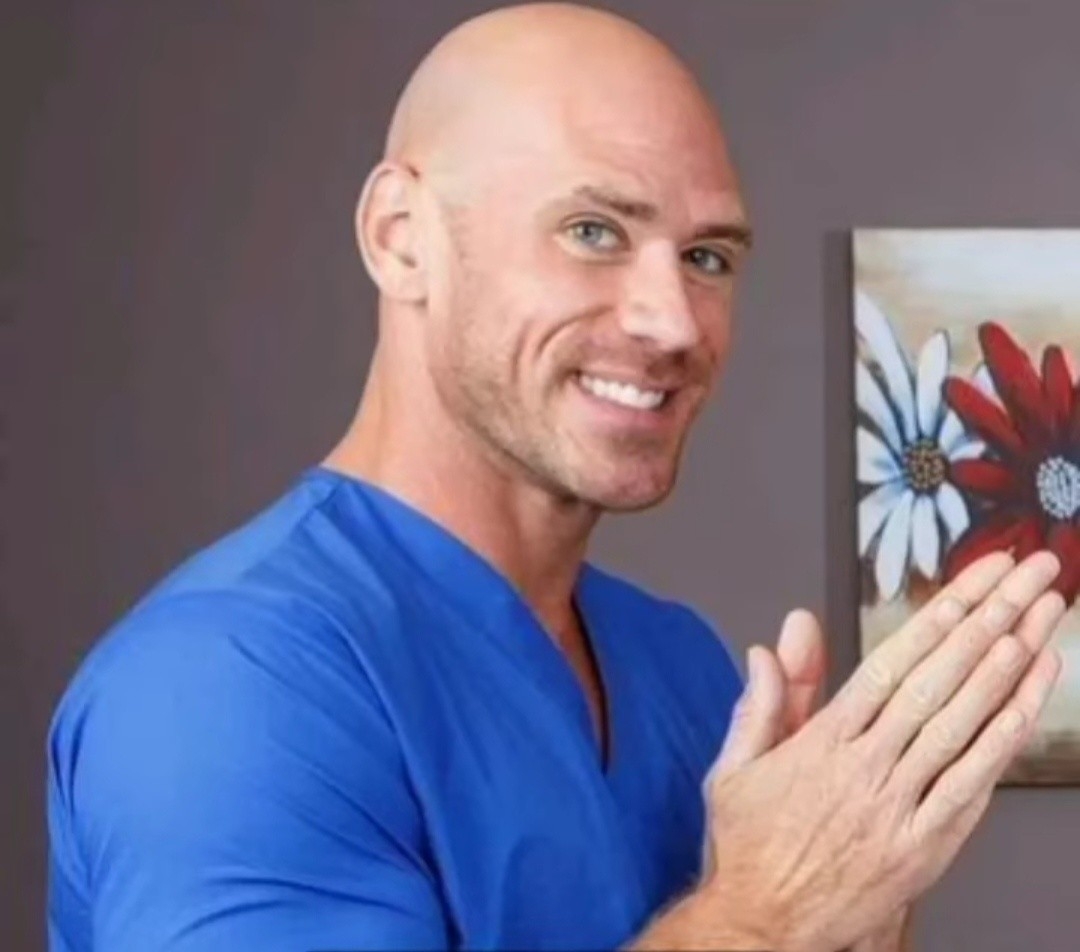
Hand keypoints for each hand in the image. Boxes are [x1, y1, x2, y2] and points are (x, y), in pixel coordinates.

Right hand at [697, 550, 1064, 951]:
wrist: (762, 925)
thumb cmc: (750, 845)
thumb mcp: (736, 766)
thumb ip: (763, 702)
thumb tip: (771, 646)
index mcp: (822, 741)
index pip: (891, 662)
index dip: (939, 616)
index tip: (974, 582)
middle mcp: (866, 766)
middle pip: (938, 680)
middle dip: (990, 621)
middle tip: (1027, 579)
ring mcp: (899, 807)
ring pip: (962, 724)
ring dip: (1008, 668)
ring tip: (1041, 622)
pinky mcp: (925, 846)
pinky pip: (972, 784)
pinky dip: (1004, 738)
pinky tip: (1029, 700)